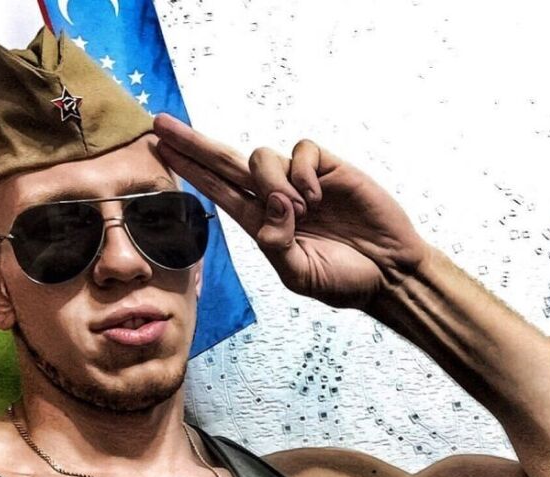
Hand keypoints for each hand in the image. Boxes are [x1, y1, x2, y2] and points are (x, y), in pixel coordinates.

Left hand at [154, 114, 428, 309]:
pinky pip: (301, 151)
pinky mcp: (328, 168)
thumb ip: (277, 245)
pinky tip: (316, 197)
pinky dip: (302, 172)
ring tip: (300, 211)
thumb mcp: (300, 275)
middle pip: (225, 162)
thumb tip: (271, 204)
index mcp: (262, 224)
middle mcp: (275, 197)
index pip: (216, 189)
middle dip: (192, 143)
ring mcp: (301, 180)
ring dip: (272, 183)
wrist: (390, 273)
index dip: (189, 169)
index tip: (160, 149)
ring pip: (262, 156)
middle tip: (159, 125)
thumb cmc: (344, 280)